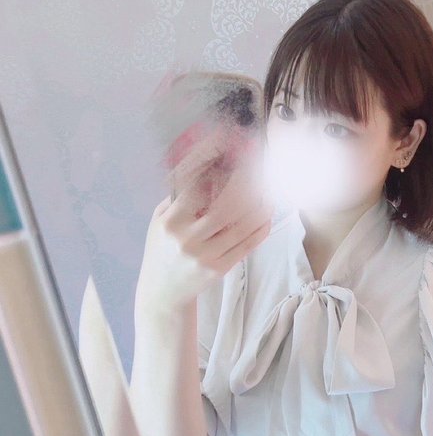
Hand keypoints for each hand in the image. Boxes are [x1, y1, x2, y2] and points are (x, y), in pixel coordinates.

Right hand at [136, 131, 271, 313]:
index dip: (210, 161)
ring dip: (259, 204)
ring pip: (241, 225)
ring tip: (269, 188)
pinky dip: (260, 227)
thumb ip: (180, 197)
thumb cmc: (162, 249)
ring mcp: (205, 256)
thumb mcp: (160, 220)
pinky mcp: (219, 269)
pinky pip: (246, 245)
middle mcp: (188, 239)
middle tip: (257, 166)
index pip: (194, 184)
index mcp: (170, 222)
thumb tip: (206, 168)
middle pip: (226, 205)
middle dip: (245, 182)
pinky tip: (267, 213)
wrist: (162, 292)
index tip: (225, 143)